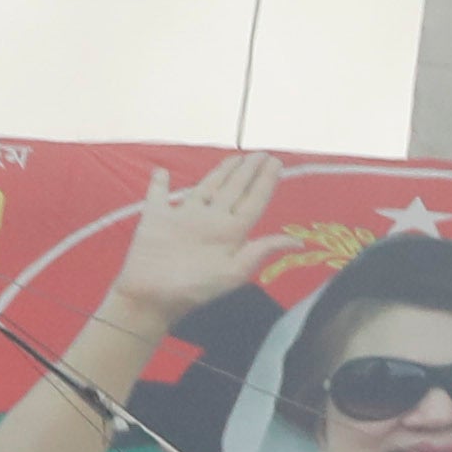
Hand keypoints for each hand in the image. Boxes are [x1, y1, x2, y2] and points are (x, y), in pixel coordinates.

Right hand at [109, 151, 282, 327]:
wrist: (153, 296)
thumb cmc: (194, 288)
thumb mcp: (234, 272)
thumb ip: (261, 252)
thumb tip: (297, 242)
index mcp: (230, 233)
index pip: (253, 202)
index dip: (265, 182)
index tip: (276, 163)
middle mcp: (211, 222)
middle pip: (235, 191)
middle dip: (250, 172)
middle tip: (263, 154)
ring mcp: (185, 217)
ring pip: (207, 187)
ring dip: (222, 172)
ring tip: (237, 158)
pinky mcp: (158, 216)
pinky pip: (159, 193)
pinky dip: (159, 181)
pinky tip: (162, 171)